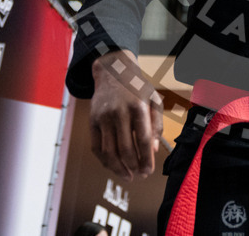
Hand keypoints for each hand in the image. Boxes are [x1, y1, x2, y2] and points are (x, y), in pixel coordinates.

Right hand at [88, 49, 162, 180]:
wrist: (112, 71)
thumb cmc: (137, 88)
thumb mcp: (154, 99)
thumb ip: (157, 125)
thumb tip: (154, 150)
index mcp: (138, 107)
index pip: (143, 140)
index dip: (146, 159)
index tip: (149, 171)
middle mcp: (119, 112)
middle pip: (125, 149)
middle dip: (134, 167)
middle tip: (140, 176)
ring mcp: (103, 117)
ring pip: (109, 152)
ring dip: (118, 169)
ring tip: (127, 176)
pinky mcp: (92, 121)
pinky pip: (96, 147)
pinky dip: (104, 161)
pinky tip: (113, 167)